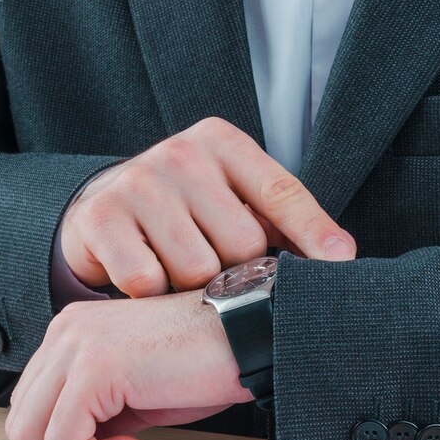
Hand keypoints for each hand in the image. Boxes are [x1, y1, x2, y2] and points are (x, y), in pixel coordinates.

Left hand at [5, 292, 252, 439]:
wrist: (253, 336)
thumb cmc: (209, 361)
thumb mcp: (138, 396)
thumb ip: (99, 415)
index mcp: (72, 334)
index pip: (30, 405)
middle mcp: (66, 333)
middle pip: (21, 421)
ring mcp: (76, 346)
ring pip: (31, 433)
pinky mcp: (95, 368)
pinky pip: (64, 439)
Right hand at [60, 117, 355, 296]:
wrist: (99, 210)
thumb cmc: (183, 212)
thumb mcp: (231, 200)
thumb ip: (280, 222)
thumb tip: (340, 258)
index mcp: (222, 143)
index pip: (281, 191)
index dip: (313, 231)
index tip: (341, 262)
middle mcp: (181, 154)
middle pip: (241, 244)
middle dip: (233, 269)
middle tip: (213, 266)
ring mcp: (138, 183)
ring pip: (195, 269)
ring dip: (189, 287)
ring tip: (175, 270)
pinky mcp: (101, 218)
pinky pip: (147, 282)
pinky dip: (149, 296)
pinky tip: (145, 276)